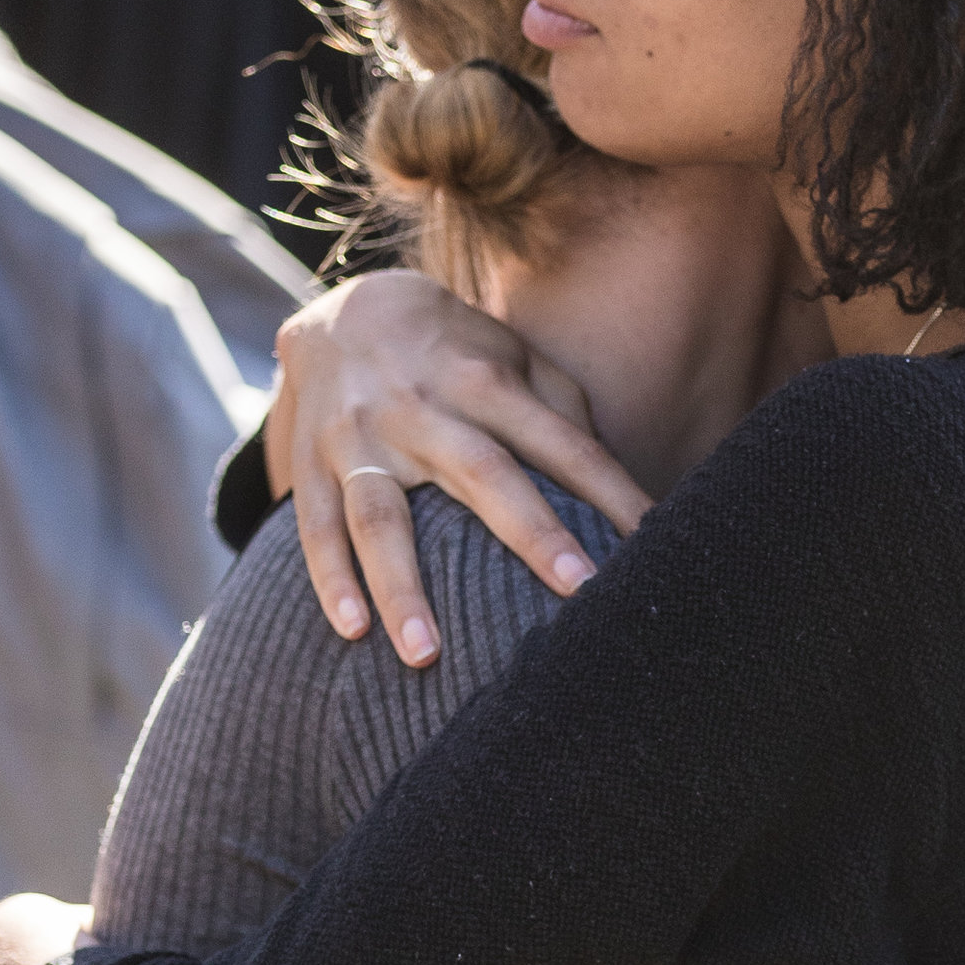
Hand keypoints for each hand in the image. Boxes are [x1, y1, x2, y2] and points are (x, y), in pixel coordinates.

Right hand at [272, 273, 649, 663]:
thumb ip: (562, 412)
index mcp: (487, 383)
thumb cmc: (457, 354)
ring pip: (381, 515)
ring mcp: (361, 436)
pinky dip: (330, 578)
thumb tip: (617, 486)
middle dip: (533, 533)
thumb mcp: (515, 358)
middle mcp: (424, 408)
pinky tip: (351, 631)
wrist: (345, 310)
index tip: (653, 540)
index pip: (562, 443)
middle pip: (483, 473)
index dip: (610, 490)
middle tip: (579, 591)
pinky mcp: (311, 462)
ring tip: (426, 654)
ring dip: (401, 586)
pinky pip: (316, 525)